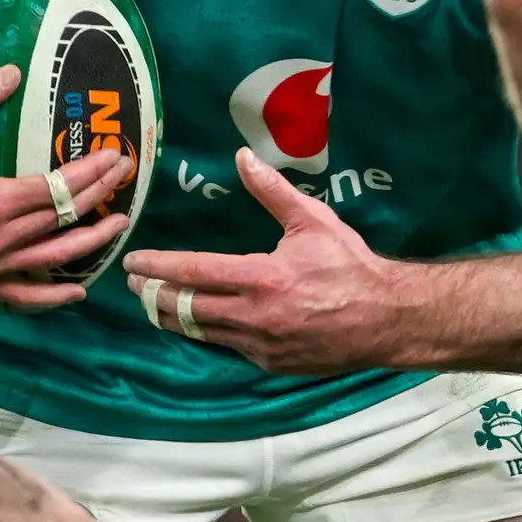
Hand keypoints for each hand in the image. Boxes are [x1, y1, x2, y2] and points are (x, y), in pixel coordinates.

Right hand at [0, 66, 130, 308]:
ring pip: (52, 259)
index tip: (114, 158)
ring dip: (91, 243)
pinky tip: (77, 289)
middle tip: (125, 178)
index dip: (90, 173)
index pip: (56, 189)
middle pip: (62, 220)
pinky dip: (52, 296)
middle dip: (99, 197)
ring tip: (118, 225)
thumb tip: (13, 73)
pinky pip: (22, 297)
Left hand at [123, 150, 412, 373]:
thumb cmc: (351, 266)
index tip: (134, 263)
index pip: (194, 273)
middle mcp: (255, 317)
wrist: (387, 320)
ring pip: (201, 334)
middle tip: (135, 286)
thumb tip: (242, 157)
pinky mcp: (270, 364)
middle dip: (154, 297)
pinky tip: (200, 323)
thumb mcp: (314, 221)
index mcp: (262, 278)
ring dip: (174, 319)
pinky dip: (209, 334)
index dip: (159, 268)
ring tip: (155, 306)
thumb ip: (273, 191)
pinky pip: (229, 348)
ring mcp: (261, 346)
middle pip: (187, 310)